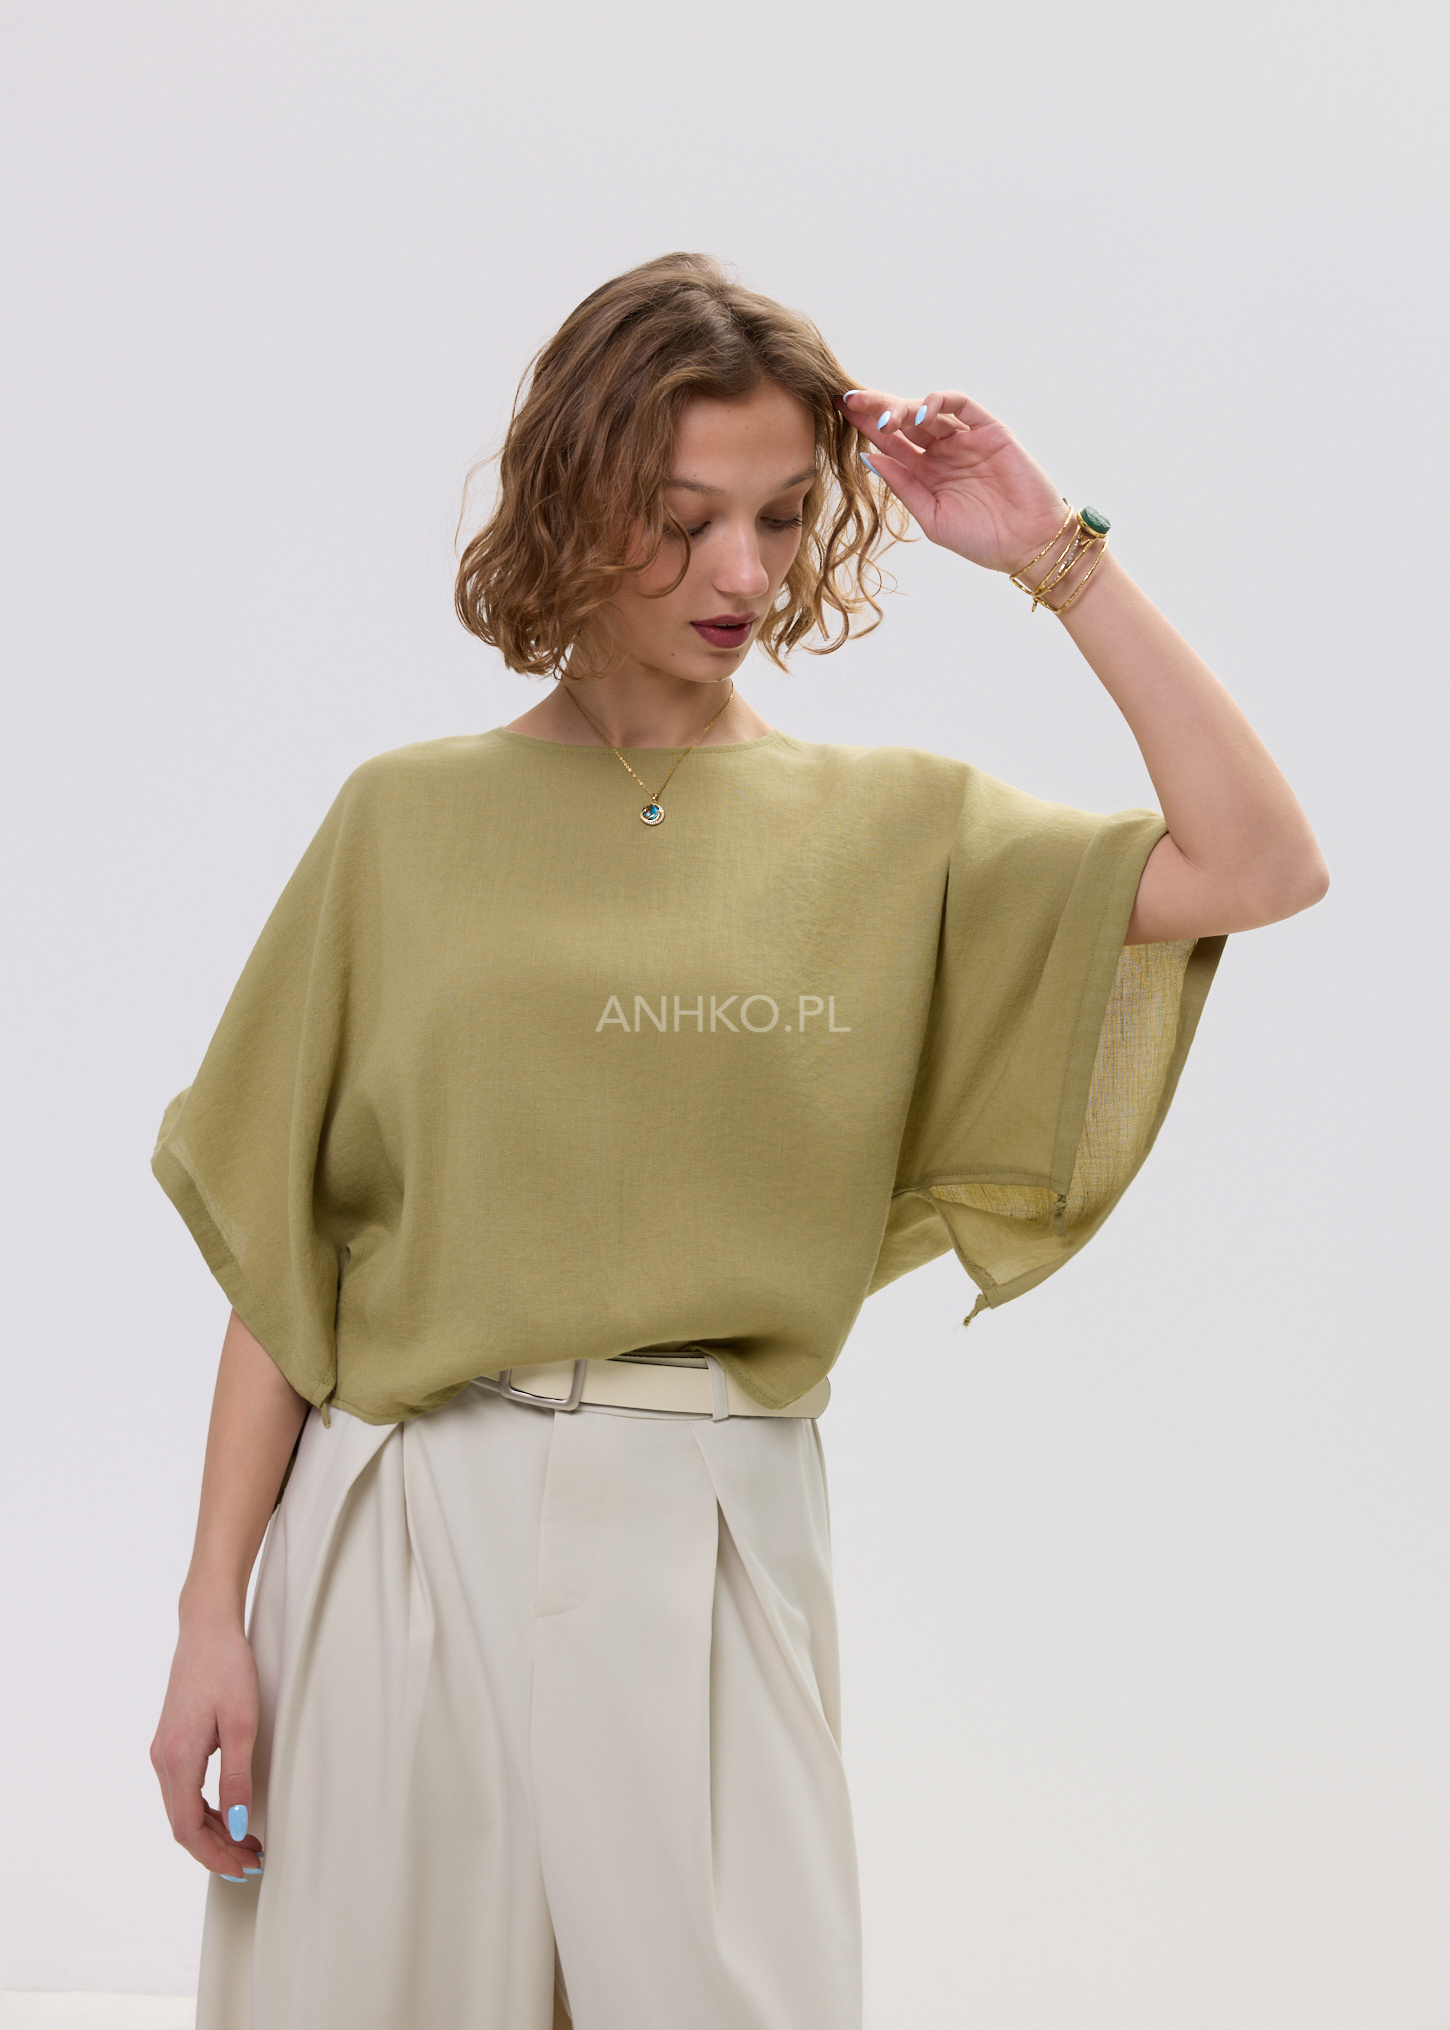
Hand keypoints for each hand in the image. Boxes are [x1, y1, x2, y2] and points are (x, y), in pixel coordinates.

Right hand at [150, 1614, 264, 1878]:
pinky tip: (230, 1812)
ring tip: (247, 1842)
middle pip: (183, 1825)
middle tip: (252, 1861)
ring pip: (182, 1808)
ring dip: (212, 1831)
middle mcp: (162, 1760)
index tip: (244, 1868)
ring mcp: (164, 1750)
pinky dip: (206, 1809)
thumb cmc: (227, 1668)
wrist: (207, 1628)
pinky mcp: (172, 1741)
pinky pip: (184, 1789)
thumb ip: (238, 1779)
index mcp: (176, 1760)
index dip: (215, 1856)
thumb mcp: (242, 1725)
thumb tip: (239, 1827)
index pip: (187, 1830)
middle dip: (217, 1849)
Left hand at [841, 388, 1070, 575]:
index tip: (839, 411)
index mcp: (925, 473)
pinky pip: (961, 406)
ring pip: (928, 410)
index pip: (890, 442)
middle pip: (904, 420)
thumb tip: (867, 458)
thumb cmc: (981, 539)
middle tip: (851, 401)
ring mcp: (965, 438)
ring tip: (886, 420)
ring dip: (903, 408)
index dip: (865, 425)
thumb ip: (902, 485)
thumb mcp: (930, 516)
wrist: (1027, 545)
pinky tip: (920, 412)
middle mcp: (942, 451)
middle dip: (876, 407)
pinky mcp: (989, 429)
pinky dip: (939, 402)